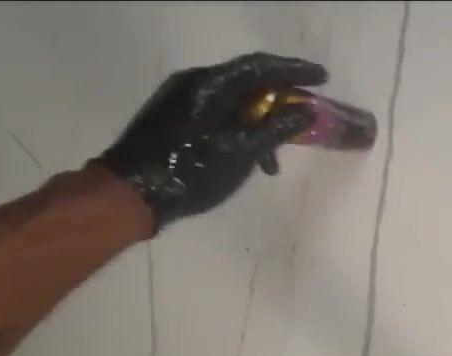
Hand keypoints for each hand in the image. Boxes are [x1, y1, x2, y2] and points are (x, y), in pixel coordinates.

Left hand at [96, 52, 326, 231]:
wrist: (128, 194)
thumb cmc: (189, 171)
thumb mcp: (240, 152)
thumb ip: (275, 129)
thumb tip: (306, 110)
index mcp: (210, 83)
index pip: (261, 66)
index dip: (295, 71)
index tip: (323, 78)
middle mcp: (193, 82)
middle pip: (247, 82)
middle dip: (279, 101)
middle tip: (304, 115)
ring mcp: (179, 100)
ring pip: (231, 103)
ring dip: (258, 124)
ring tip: (273, 160)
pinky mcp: (171, 119)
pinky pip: (215, 115)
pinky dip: (237, 131)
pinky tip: (244, 160)